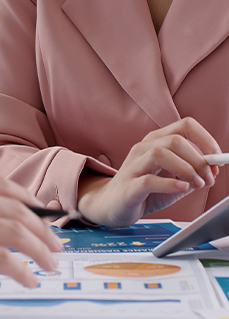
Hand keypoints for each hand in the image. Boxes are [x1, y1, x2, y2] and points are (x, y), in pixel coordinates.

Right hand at [0, 172, 61, 288]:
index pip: (1, 186)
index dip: (28, 201)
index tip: (40, 215)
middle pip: (16, 209)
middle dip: (43, 228)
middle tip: (56, 245)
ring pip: (16, 231)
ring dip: (40, 249)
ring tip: (50, 264)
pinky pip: (3, 258)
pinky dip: (22, 269)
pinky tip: (29, 279)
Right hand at [78, 117, 219, 226]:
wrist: (112, 205)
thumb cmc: (144, 190)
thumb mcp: (173, 179)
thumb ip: (192, 172)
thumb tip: (213, 169)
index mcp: (155, 141)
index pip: (184, 126)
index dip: (205, 140)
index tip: (217, 159)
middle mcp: (143, 148)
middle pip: (174, 140)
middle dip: (198, 159)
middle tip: (208, 178)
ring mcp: (134, 165)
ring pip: (160, 153)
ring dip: (186, 169)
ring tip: (197, 184)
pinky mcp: (129, 185)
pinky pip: (149, 179)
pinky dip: (170, 183)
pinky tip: (182, 188)